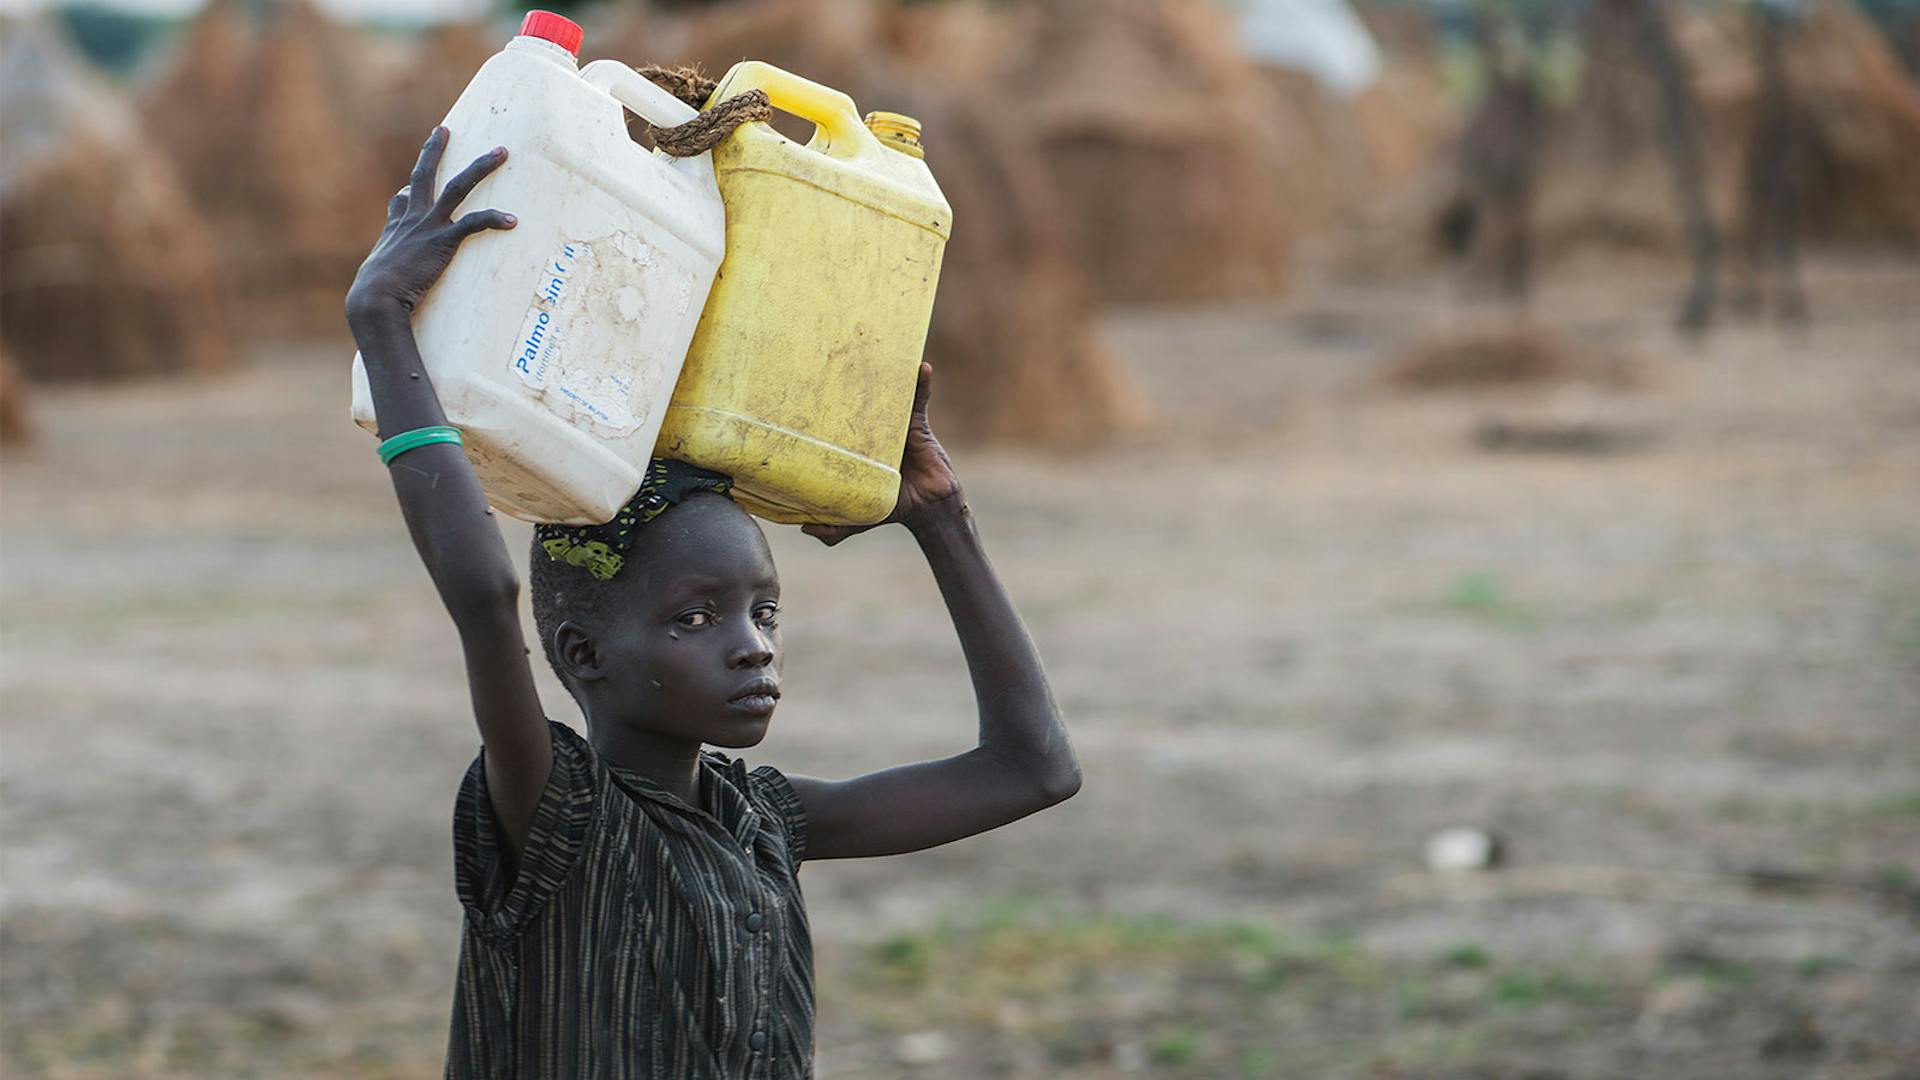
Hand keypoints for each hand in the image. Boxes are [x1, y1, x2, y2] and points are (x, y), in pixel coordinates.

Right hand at [345, 127, 516, 327]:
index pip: (402, 200)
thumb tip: (376, 284)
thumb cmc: (375, 298)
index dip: (409, 191)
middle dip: (434, 150)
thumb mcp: (376, 277)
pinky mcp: (443, 240)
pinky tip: (512, 220)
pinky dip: (493, 219)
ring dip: (480, 167)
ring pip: (456, 186)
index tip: (411, 187)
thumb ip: (385, 272)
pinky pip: (473, 223)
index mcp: (395, 228)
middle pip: (423, 175)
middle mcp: (411, 219)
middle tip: (444, 129)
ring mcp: (427, 226)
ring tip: (501, 152)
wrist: (375, 299)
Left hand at [803, 362, 962, 544]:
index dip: (823, 410)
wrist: (927, 509)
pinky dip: (922, 383)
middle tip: (832, 359)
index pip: (837, 423)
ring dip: (887, 373)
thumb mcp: (858, 517)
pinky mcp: (917, 424)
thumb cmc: (893, 509)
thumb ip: (833, 526)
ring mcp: (895, 425)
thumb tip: (803, 528)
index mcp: (856, 448)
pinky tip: (921, 367)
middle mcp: (872, 431)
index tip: (806, 393)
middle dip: (850, 381)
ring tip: (877, 352)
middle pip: (859, 402)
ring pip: (888, 394)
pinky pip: (920, 399)